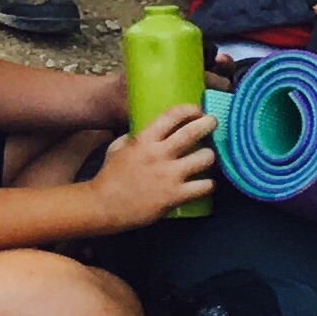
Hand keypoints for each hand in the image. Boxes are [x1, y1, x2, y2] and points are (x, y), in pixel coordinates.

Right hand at [95, 106, 220, 227]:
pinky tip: (205, 183)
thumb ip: (135, 138)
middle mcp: (159, 154)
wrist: (103, 206)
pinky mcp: (176, 196)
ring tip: (207, 157)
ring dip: (209, 156)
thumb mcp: (117, 147)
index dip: (189, 109)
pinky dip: (208, 184)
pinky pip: (205, 186)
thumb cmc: (109, 176)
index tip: (197, 110)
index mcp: (144, 140)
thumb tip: (150, 131)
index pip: (172, 115)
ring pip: (205, 158)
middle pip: (193, 131)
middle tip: (213, 123)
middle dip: (208, 124)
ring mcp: (169, 176)